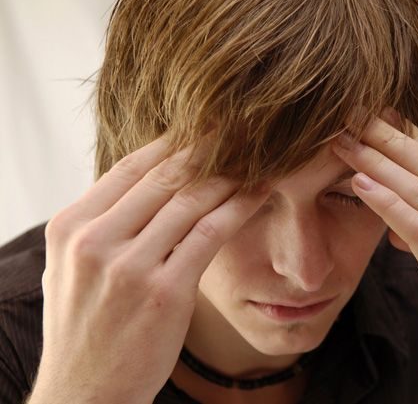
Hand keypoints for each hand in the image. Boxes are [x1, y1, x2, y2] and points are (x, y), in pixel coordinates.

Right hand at [32, 134, 270, 403]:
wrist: (85, 394)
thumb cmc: (86, 330)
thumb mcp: (73, 269)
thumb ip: (103, 225)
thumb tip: (145, 185)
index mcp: (71, 227)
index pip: (130, 167)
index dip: (173, 142)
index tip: (205, 127)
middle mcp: (95, 240)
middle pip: (164, 176)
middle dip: (208, 149)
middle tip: (240, 130)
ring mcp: (129, 267)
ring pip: (191, 200)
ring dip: (230, 174)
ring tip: (257, 155)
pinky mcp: (164, 293)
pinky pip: (210, 234)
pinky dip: (238, 208)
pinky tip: (259, 193)